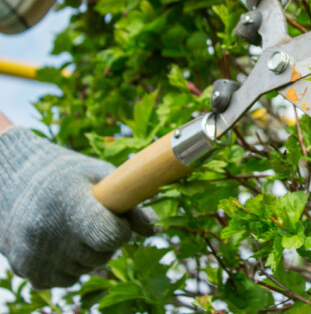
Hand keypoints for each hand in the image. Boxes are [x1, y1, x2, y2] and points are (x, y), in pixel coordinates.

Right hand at [0, 128, 155, 288]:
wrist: (12, 178)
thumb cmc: (66, 173)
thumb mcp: (99, 174)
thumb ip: (130, 201)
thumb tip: (153, 230)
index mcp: (70, 204)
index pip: (110, 236)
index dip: (121, 228)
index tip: (116, 217)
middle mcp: (48, 233)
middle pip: (101, 255)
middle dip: (106, 240)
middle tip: (92, 218)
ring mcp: (33, 255)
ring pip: (85, 269)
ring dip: (87, 253)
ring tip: (73, 226)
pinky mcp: (25, 269)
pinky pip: (65, 279)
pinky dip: (68, 266)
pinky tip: (59, 241)